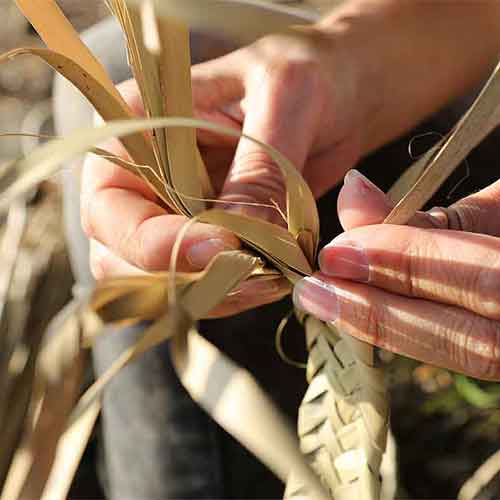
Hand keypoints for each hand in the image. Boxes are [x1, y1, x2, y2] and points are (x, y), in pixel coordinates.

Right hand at [81, 31, 363, 316]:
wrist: (339, 99)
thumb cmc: (309, 75)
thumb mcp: (284, 100)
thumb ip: (258, 171)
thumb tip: (243, 240)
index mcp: (138, 127)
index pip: (110, 207)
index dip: (153, 241)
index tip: (220, 247)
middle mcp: (146, 178)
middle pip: (123, 258)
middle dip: (183, 276)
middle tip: (251, 274)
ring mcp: (177, 213)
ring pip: (163, 281)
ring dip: (213, 293)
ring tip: (271, 278)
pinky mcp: (212, 238)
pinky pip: (204, 285)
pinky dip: (234, 294)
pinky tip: (272, 278)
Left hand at [293, 170, 499, 379]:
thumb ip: (442, 214)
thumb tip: (355, 195)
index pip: (487, 281)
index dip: (409, 264)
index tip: (339, 250)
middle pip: (471, 340)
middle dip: (382, 312)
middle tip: (315, 290)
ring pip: (468, 355)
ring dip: (389, 328)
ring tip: (327, 304)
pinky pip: (468, 353)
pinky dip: (413, 332)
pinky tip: (369, 312)